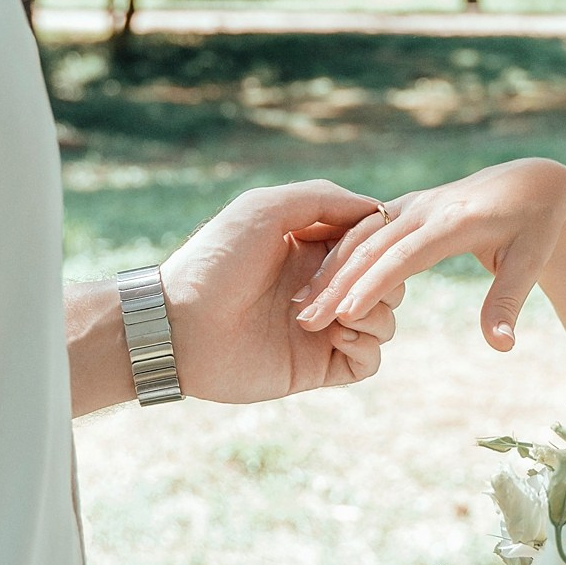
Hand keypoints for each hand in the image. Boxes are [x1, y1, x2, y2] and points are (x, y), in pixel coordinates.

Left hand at [162, 180, 401, 402]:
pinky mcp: (318, 366)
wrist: (181, 326)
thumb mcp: (265, 208)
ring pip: (384, 317)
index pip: (369, 241)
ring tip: (334, 314)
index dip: (375, 240)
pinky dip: (367, 344)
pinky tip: (336, 334)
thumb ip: (323, 198)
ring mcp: (321, 327)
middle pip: (384, 279)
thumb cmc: (217, 261)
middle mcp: (320, 286)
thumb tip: (375, 209)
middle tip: (341, 284)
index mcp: (310, 247)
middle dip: (376, 277)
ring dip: (371, 310)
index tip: (364, 242)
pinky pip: (370, 360)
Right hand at [294, 158, 565, 351]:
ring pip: (360, 234)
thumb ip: (508, 302)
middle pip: (372, 245)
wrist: (534, 183)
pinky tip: (314, 280)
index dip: (374, 284)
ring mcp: (413, 204)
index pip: (405, 256)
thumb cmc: (536, 226)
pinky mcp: (406, 206)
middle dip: (337, 282)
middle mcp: (427, 207)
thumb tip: (501, 346)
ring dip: (329, 268)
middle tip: (306, 318)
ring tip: (302, 304)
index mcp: (454, 221)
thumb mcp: (531, 262)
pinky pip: (364, 228)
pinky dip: (337, 252)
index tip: (344, 314)